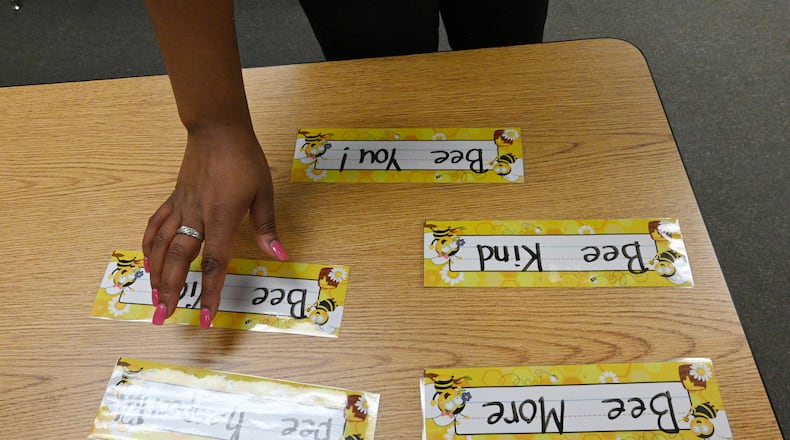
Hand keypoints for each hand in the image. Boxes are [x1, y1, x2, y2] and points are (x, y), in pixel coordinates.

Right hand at [142, 124, 286, 327]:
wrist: (218, 130)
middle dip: (171, 291)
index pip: (214, 264)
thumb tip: (280, 255)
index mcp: (221, 218)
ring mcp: (182, 208)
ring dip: (156, 275)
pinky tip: (147, 262)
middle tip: (163, 317)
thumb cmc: (245, 160)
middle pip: (179, 260)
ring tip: (154, 298)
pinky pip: (156, 226)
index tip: (204, 319)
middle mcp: (197, 217)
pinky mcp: (174, 199)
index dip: (210, 293)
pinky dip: (149, 245)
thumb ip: (266, 227)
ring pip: (162, 246)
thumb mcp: (264, 192)